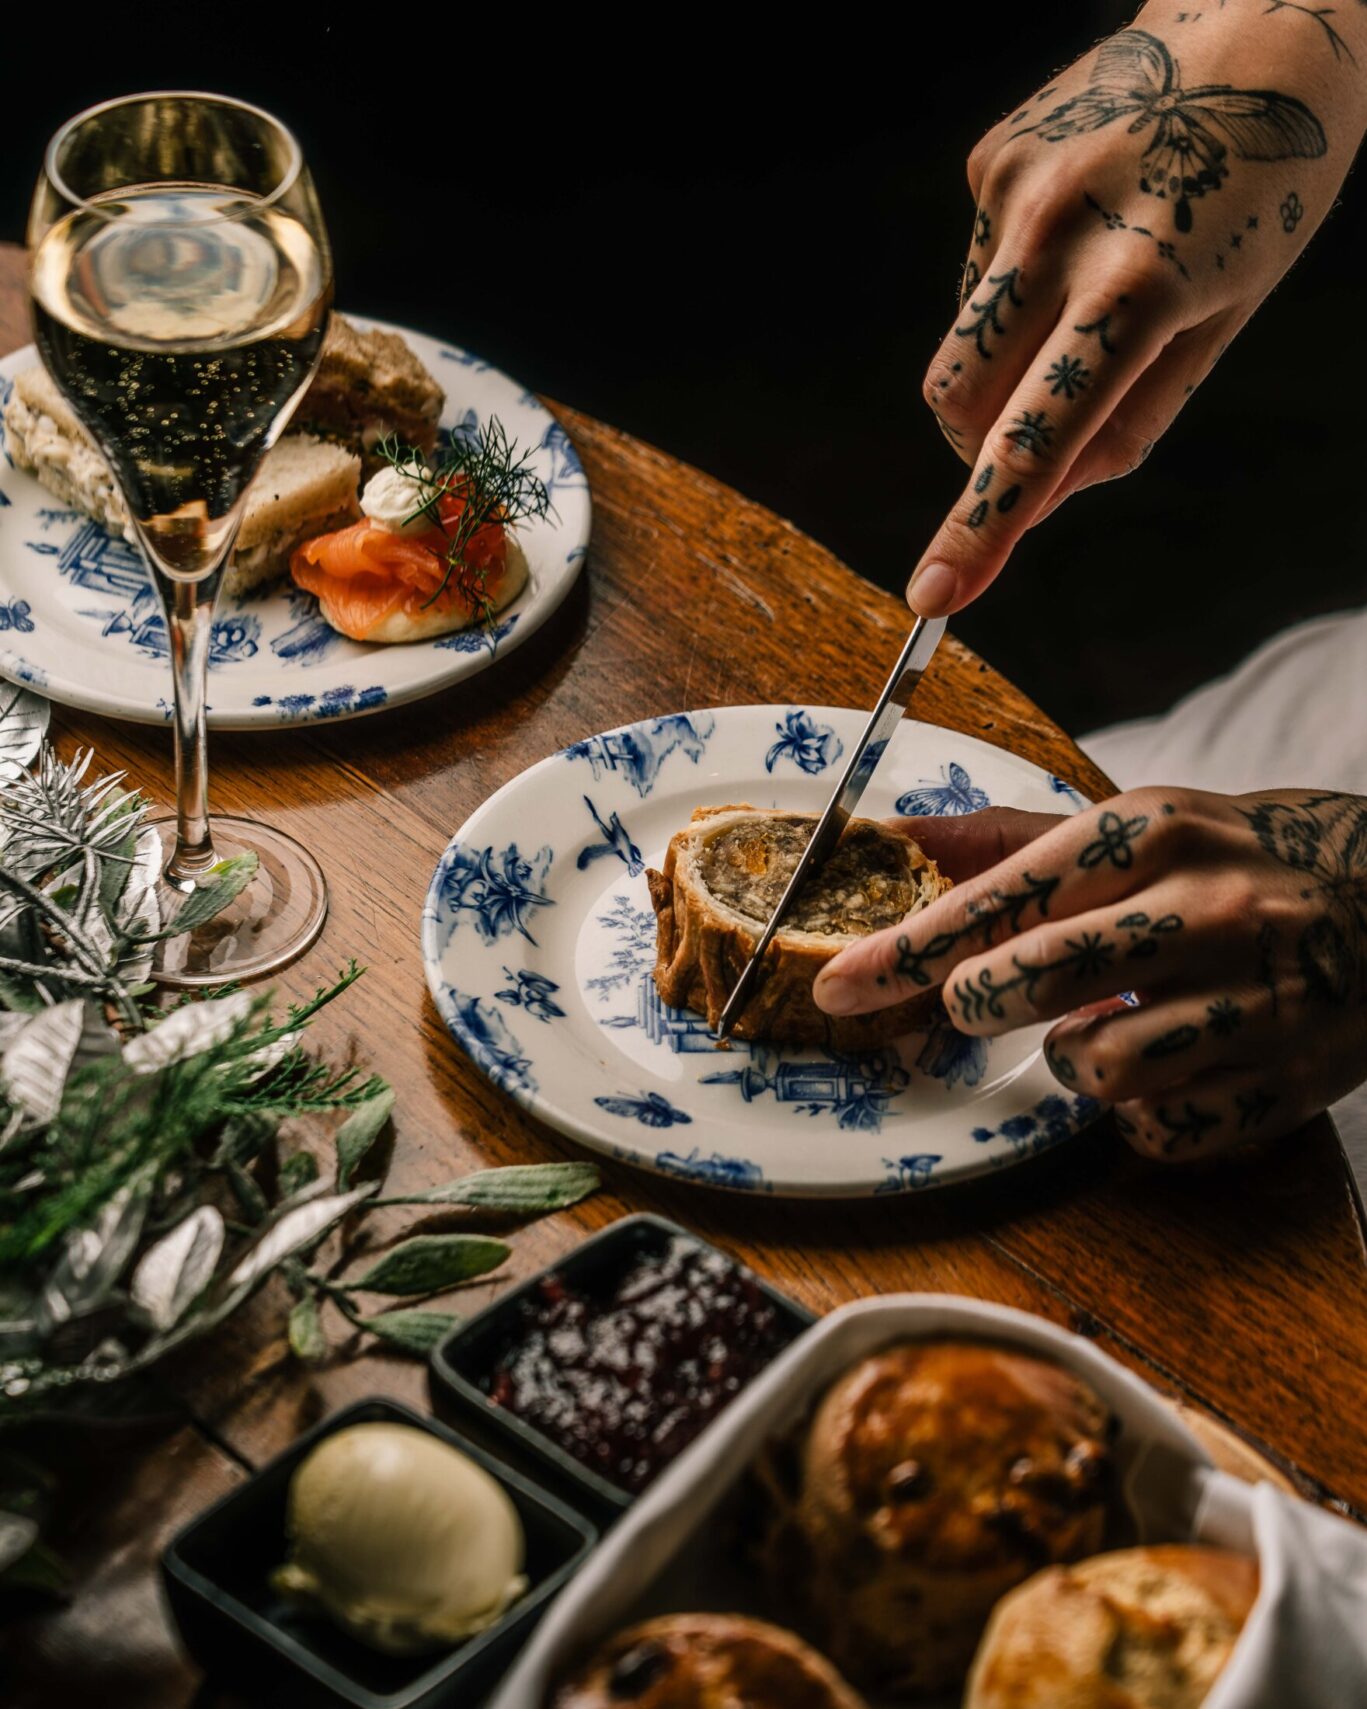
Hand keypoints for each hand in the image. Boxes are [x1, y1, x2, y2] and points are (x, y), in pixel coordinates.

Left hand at [813, 790, 1366, 1161]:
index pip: (998, 899)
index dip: (905, 951)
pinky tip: (1167, 1067)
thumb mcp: (1138, 823)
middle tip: (988, 999)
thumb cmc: (1234, 861)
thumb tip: (890, 839)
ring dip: (1073, 1062)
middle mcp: (1206, 910)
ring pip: (1094, 1071)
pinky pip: (1161, 1133)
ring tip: (1105, 1025)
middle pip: (1028, 985)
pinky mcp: (1289, 1081)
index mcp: (1152, 832)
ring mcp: (1256, 1000)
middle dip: (979, 1004)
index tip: (839, 984)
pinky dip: (1141, 1115)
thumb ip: (1010, 840)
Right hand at [908, 0, 1366, 617]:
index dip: (981, 529)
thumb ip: (1128, 422)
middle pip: (957, 401)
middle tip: (1039, 428)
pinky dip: (1010, 289)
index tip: (932, 596)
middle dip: (979, 444)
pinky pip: (971, 274)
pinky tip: (1077, 234)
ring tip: (1085, 296)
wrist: (1267, 20)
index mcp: (1138, 287)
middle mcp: (1059, 234)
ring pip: (957, 344)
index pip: (1035, 441)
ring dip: (1000, 364)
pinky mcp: (990, 159)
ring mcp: (1014, 189)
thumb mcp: (1224, 319)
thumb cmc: (1264, 184)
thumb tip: (1041, 499)